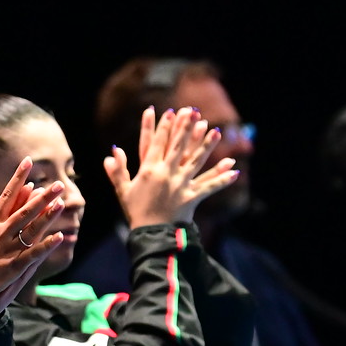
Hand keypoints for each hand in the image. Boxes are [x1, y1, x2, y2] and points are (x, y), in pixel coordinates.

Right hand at [0, 159, 65, 311]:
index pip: (6, 196)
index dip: (18, 178)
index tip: (28, 162)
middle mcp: (1, 234)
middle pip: (25, 211)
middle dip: (43, 197)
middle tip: (58, 184)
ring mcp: (9, 250)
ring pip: (32, 229)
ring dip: (47, 216)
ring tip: (62, 203)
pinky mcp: (14, 267)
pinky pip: (33, 255)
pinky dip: (46, 246)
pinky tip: (60, 237)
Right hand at [105, 107, 239, 227]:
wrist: (150, 235)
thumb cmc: (136, 212)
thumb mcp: (123, 191)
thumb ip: (118, 171)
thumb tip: (110, 155)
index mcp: (149, 171)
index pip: (156, 143)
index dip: (163, 127)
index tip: (169, 112)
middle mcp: (166, 174)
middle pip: (178, 146)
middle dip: (185, 127)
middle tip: (192, 111)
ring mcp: (181, 185)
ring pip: (197, 161)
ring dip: (207, 145)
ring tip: (217, 131)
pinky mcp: (192, 197)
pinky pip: (209, 186)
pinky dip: (222, 179)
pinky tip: (234, 169)